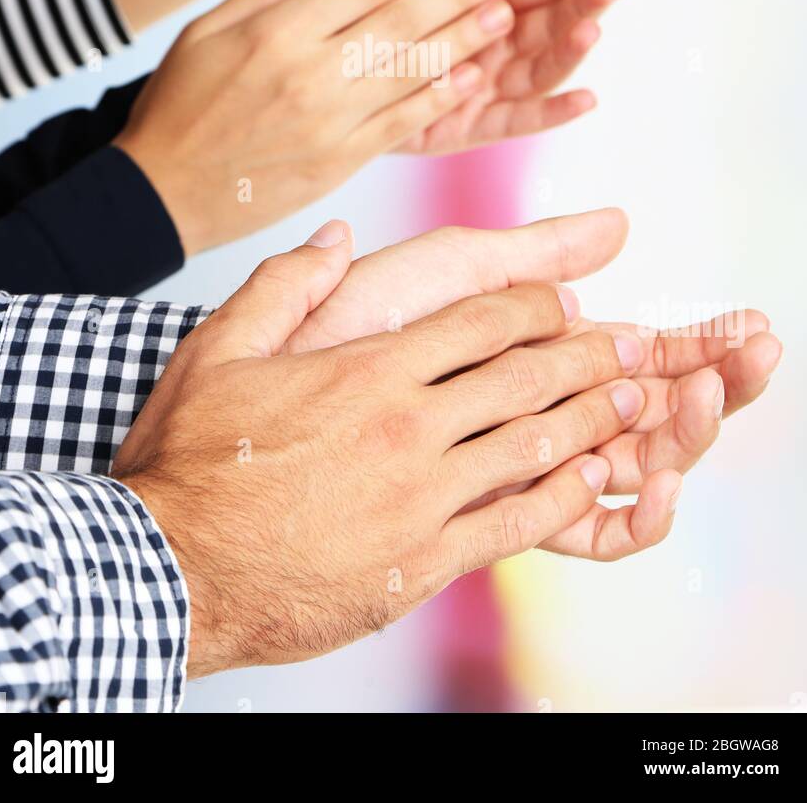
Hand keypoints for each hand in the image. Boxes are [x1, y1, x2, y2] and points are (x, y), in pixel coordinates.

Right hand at [113, 229, 668, 672]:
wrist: (171, 570)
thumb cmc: (190, 461)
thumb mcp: (218, 348)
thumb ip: (285, 285)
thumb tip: (337, 237)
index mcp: (370, 369)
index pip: (479, 322)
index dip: (533, 305)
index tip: (566, 301)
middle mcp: (408, 427)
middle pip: (523, 379)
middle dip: (586, 357)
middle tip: (635, 344)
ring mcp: (420, 498)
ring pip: (531, 447)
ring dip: (591, 421)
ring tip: (634, 404)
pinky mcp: (419, 562)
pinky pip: (512, 525)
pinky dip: (560, 499)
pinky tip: (589, 484)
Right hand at [114, 0, 532, 254]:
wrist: (160, 192)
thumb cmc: (180, 106)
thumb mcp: (204, 30)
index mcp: (277, 31)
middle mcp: (309, 72)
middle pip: (401, 21)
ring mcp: (328, 119)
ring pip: (412, 70)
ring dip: (465, 40)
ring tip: (506, 14)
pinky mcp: (339, 162)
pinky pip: (402, 122)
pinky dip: (440, 99)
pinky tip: (474, 78)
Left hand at [285, 208, 779, 558]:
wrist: (279, 379)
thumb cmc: (355, 316)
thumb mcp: (453, 268)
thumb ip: (536, 252)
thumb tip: (621, 224)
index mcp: (535, 354)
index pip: (641, 355)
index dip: (697, 344)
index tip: (750, 325)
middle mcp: (537, 411)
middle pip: (650, 409)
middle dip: (714, 384)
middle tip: (760, 355)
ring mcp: (521, 462)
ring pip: (630, 462)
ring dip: (687, 434)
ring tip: (713, 394)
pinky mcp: (495, 510)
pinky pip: (585, 530)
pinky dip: (636, 511)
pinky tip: (659, 474)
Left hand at [343, 0, 625, 149]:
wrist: (300, 63)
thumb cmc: (350, 0)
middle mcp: (492, 44)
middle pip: (551, 22)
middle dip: (585, 1)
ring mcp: (483, 86)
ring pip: (539, 67)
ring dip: (570, 48)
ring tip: (592, 26)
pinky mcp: (465, 127)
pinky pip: (514, 121)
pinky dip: (551, 113)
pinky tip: (586, 99)